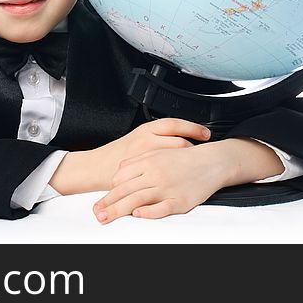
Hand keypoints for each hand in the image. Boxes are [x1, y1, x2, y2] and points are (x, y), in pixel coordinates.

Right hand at [92, 118, 210, 189]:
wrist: (96, 168)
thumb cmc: (115, 154)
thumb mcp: (135, 138)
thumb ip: (154, 137)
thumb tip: (179, 136)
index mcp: (145, 131)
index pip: (175, 124)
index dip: (193, 128)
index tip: (206, 133)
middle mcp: (146, 142)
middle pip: (179, 142)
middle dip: (194, 148)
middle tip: (203, 153)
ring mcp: (146, 159)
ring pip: (176, 158)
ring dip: (188, 162)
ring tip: (196, 166)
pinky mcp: (144, 175)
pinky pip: (166, 174)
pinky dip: (178, 175)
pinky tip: (184, 178)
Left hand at [92, 142, 236, 223]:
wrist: (212, 161)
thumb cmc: (184, 158)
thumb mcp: (158, 153)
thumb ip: (138, 162)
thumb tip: (119, 174)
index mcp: (149, 161)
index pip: (122, 178)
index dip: (108, 192)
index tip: (98, 202)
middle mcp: (155, 174)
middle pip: (126, 190)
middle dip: (108, 204)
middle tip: (96, 214)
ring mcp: (167, 187)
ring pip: (138, 199)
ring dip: (119, 210)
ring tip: (106, 218)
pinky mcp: (180, 200)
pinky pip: (161, 208)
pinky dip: (148, 212)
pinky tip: (138, 215)